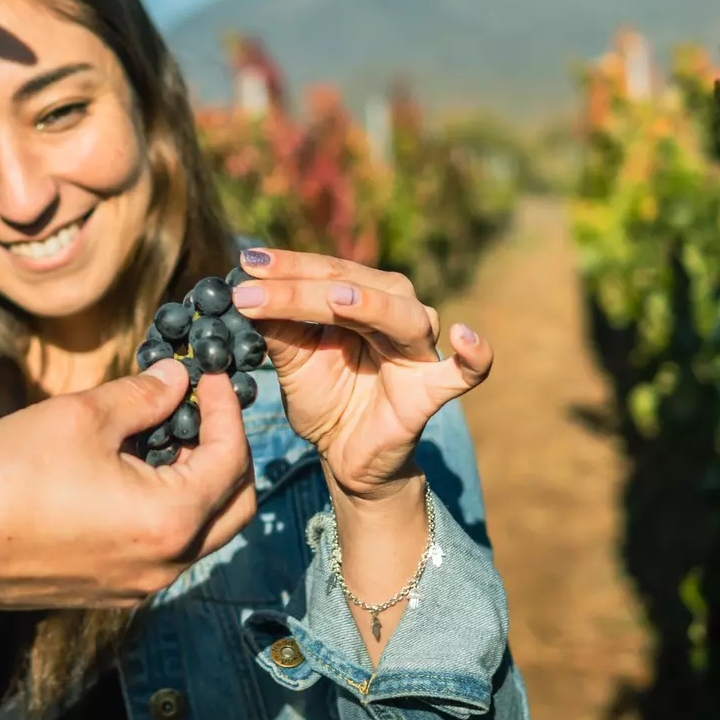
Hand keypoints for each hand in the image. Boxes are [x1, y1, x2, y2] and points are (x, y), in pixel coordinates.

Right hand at [0, 360, 256, 609]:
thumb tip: (176, 378)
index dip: (225, 407)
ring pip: (200, 529)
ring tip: (161, 432)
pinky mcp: (112, 590)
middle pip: (234, 505)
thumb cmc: (8, 480)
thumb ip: (142, 395)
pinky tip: (130, 471)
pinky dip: (166, 507)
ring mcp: (139, 584)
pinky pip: (162, 547)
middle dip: (226, 450)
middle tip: (199, 407)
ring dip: (195, 479)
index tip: (206, 373)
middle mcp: (166, 563)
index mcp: (170, 520)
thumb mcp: (80, 417)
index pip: (230, 458)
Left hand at [231, 248, 492, 499]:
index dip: (287, 267)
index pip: (326, 273)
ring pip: (402, 316)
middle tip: (256, 285)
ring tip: (336, 300)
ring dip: (369, 305)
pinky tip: (464, 336)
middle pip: (355, 288)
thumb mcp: (292, 362)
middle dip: (304, 286)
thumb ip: (278, 329)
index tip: (245, 262)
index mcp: (362, 299)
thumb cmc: (325, 400)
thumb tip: (245, 289)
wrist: (345, 456)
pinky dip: (474, 354)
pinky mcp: (432, 389)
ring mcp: (418, 350)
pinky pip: (466, 371)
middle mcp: (396, 313)